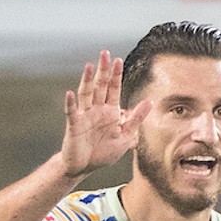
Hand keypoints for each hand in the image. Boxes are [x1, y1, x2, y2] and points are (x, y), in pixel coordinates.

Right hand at [61, 50, 150, 178]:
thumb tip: (150, 101)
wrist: (85, 166)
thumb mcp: (126, 136)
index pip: (113, 89)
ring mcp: (84, 116)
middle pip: (100, 86)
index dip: (116, 75)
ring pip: (86, 94)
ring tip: (90, 66)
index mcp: (110, 112)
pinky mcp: (74, 126)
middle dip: (103, 71)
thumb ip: (136, 119)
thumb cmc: (104, 152)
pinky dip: (70, 103)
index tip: (119, 60)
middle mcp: (97, 110)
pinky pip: (72, 113)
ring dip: (87, 80)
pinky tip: (70, 94)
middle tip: (105, 54)